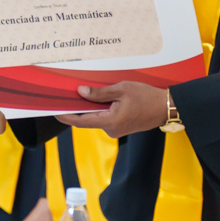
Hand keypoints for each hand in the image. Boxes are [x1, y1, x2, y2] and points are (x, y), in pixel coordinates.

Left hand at [54, 82, 169, 137]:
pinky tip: (102, 98)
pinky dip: (101, 109)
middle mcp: (111, 130)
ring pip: (97, 117)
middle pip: (88, 119)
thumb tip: (81, 93)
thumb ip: (100, 93)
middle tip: (68, 93)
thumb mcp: (122, 89)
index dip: (66, 116)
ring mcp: (116, 130)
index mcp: (110, 121)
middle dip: (79, 107)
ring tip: (88, 91)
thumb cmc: (146, 96)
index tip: (54, 111)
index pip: (81, 121)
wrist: (165, 107)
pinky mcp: (120, 128)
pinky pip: (105, 118)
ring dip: (92, 107)